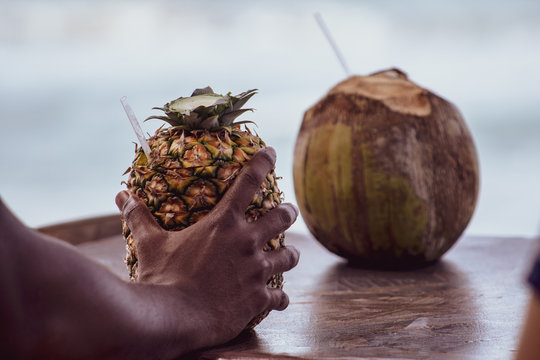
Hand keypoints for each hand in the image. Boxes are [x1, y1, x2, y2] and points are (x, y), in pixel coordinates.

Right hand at [115, 147, 299, 346]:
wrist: (173, 317)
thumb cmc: (162, 278)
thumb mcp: (150, 244)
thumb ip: (139, 217)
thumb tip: (121, 195)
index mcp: (224, 223)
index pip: (249, 182)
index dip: (263, 162)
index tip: (272, 151)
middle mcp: (247, 242)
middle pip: (280, 218)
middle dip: (288, 212)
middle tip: (289, 211)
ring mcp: (256, 271)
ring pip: (289, 257)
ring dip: (290, 254)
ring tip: (291, 254)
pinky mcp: (259, 298)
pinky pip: (280, 297)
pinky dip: (280, 298)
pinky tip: (280, 300)